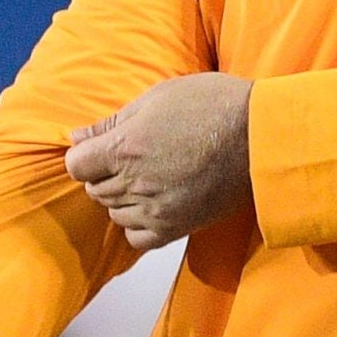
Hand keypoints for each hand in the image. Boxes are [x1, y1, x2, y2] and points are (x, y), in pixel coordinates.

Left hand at [65, 72, 253, 249]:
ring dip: (122, 197)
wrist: (260, 135)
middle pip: (95, 189)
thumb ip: (112, 122)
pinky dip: (137, 225)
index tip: (101, 147)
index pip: (76, 165)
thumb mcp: (156, 97)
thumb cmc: (212, 106)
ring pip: (114, 213)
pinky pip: (137, 239)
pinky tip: (152, 205)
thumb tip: (77, 135)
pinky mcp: (177, 227)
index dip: (85, 154)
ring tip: (147, 177)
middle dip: (104, 173)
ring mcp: (155, 209)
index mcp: (125, 148)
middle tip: (131, 157)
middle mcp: (135, 183)